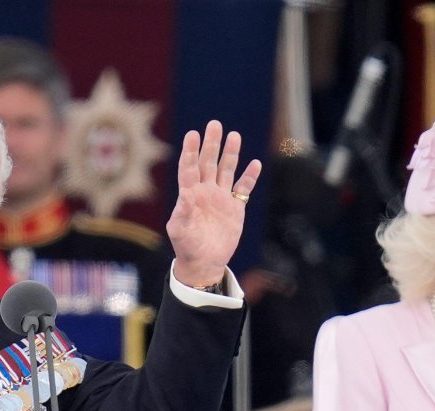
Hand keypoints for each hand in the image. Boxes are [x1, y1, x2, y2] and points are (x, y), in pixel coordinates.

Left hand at [166, 120, 262, 286]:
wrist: (204, 262)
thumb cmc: (187, 246)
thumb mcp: (180, 231)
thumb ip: (182, 212)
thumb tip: (185, 194)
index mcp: (189, 194)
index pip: (189, 168)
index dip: (190, 151)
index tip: (192, 135)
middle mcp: (205, 191)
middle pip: (208, 162)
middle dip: (211, 144)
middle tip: (215, 124)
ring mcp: (220, 198)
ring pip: (226, 170)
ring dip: (230, 154)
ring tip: (234, 136)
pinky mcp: (234, 208)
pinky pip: (243, 189)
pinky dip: (249, 177)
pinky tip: (255, 164)